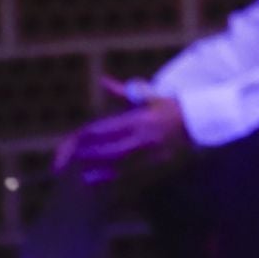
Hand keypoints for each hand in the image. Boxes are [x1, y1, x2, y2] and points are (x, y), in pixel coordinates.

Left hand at [52, 96, 188, 184]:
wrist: (198, 119)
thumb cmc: (170, 105)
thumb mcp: (148, 96)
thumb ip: (123, 92)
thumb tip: (102, 80)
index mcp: (136, 119)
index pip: (101, 129)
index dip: (81, 138)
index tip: (67, 145)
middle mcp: (140, 136)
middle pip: (104, 150)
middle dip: (81, 156)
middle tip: (60, 163)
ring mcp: (146, 150)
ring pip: (113, 163)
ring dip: (92, 167)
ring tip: (75, 172)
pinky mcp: (151, 160)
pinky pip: (124, 169)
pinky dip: (108, 173)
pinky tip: (94, 177)